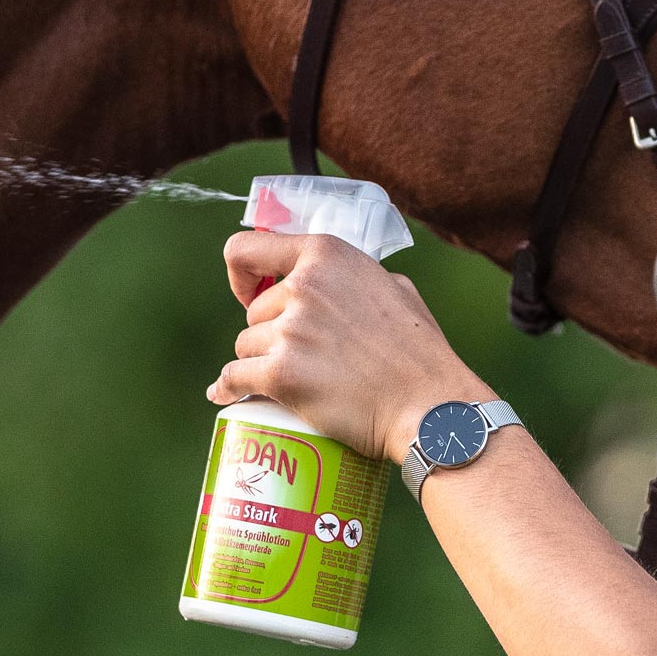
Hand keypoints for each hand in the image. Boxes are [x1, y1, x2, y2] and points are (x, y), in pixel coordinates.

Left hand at [207, 232, 487, 463]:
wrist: (430, 407)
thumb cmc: (419, 353)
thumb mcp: (394, 288)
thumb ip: (352, 277)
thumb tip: (327, 278)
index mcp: (327, 256)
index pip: (247, 249)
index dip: (242, 275)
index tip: (248, 294)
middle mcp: (303, 287)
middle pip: (254, 313)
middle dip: (272, 333)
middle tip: (307, 357)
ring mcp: (291, 331)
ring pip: (246, 347)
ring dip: (262, 363)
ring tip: (298, 381)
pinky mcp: (282, 374)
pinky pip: (234, 380)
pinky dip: (229, 389)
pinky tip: (226, 396)